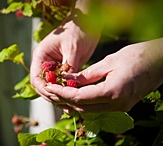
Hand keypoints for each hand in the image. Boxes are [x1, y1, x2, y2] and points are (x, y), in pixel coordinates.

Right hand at [30, 20, 99, 100]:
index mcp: (41, 56)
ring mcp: (54, 68)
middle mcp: (45, 63)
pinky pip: (63, 85)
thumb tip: (68, 85)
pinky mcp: (64, 71)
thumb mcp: (72, 48)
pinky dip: (67, 93)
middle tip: (65, 104)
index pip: (35, 77)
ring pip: (53, 87)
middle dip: (52, 96)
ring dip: (59, 97)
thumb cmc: (78, 30)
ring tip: (70, 107)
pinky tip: (74, 101)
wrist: (87, 23)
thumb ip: (68, 66)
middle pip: (43, 86)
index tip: (54, 95)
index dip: (43, 88)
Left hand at [44, 38, 162, 112]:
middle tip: (52, 88)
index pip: (79, 97)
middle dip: (65, 98)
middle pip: (82, 107)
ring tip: (61, 89)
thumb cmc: (138, 56)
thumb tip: (68, 79)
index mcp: (113, 92)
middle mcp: (117, 104)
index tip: (50, 86)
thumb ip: (87, 74)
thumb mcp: (108, 62)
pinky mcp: (122, 105)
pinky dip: (85, 101)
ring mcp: (121, 107)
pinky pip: (98, 107)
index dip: (62, 92)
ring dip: (73, 101)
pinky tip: (77, 92)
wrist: (160, 60)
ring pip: (89, 109)